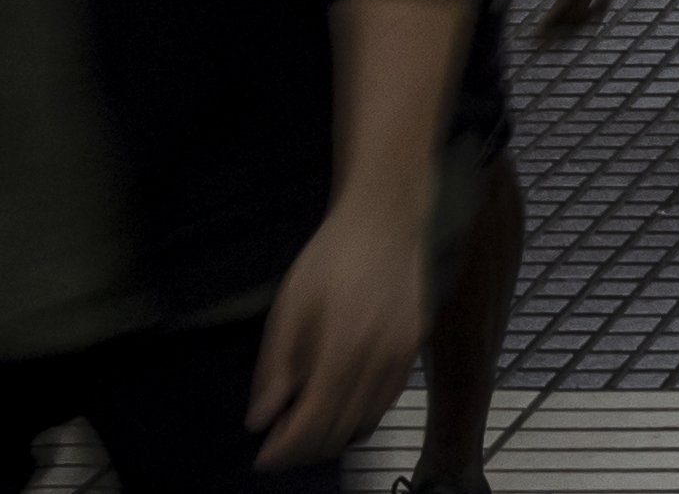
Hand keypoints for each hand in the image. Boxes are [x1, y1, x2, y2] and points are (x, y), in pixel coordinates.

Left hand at [248, 191, 430, 465]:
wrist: (387, 220)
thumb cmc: (331, 258)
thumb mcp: (288, 308)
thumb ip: (275, 367)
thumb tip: (262, 418)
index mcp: (342, 348)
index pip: (314, 422)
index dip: (286, 449)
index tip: (263, 458)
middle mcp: (379, 360)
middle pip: (341, 430)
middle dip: (305, 450)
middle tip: (278, 448)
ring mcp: (403, 355)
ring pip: (367, 421)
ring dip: (333, 438)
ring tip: (305, 434)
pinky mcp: (416, 348)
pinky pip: (387, 400)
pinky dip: (361, 417)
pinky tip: (340, 410)